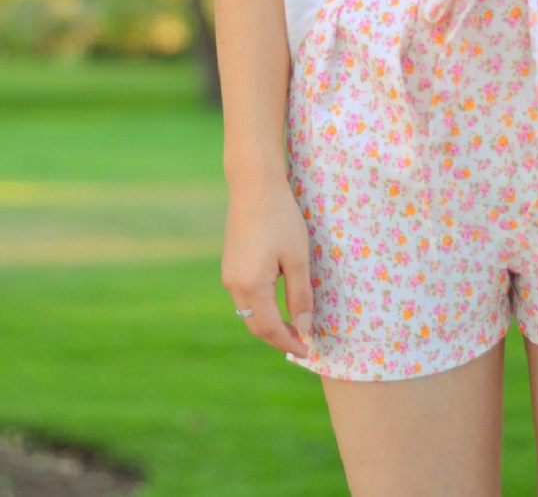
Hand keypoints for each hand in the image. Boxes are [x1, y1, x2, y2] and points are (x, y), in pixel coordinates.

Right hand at [222, 180, 313, 356]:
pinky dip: (260, 309)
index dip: (290, 343)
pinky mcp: (229, 264)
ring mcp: (228, 274)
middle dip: (279, 338)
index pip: (271, 328)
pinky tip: (277, 304)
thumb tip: (305, 327)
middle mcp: (234, 284)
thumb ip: (300, 296)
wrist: (254, 186)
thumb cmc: (280, 219)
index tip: (309, 351)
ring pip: (248, 313)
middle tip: (303, 343)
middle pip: (256, 326)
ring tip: (294, 326)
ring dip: (269, 324)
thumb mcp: (297, 258)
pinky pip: (244, 297)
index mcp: (251, 285)